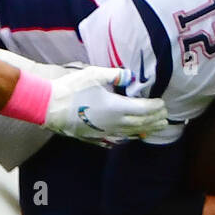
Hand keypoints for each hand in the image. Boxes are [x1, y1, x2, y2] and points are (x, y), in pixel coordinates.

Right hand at [43, 66, 168, 144]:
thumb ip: (116, 75)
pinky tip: (131, 136)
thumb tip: (131, 76)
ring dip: (146, 130)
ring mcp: (106, 132)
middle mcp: (115, 123)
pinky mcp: (96, 137)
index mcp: (118, 107)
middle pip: (141, 123)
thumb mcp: (95, 75)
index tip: (162, 103)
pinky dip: (129, 137)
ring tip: (155, 128)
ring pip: (131, 133)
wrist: (50, 107)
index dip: (155, 107)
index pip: (144, 109)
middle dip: (155, 120)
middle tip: (164, 117)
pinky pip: (118, 139)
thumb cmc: (72, 89)